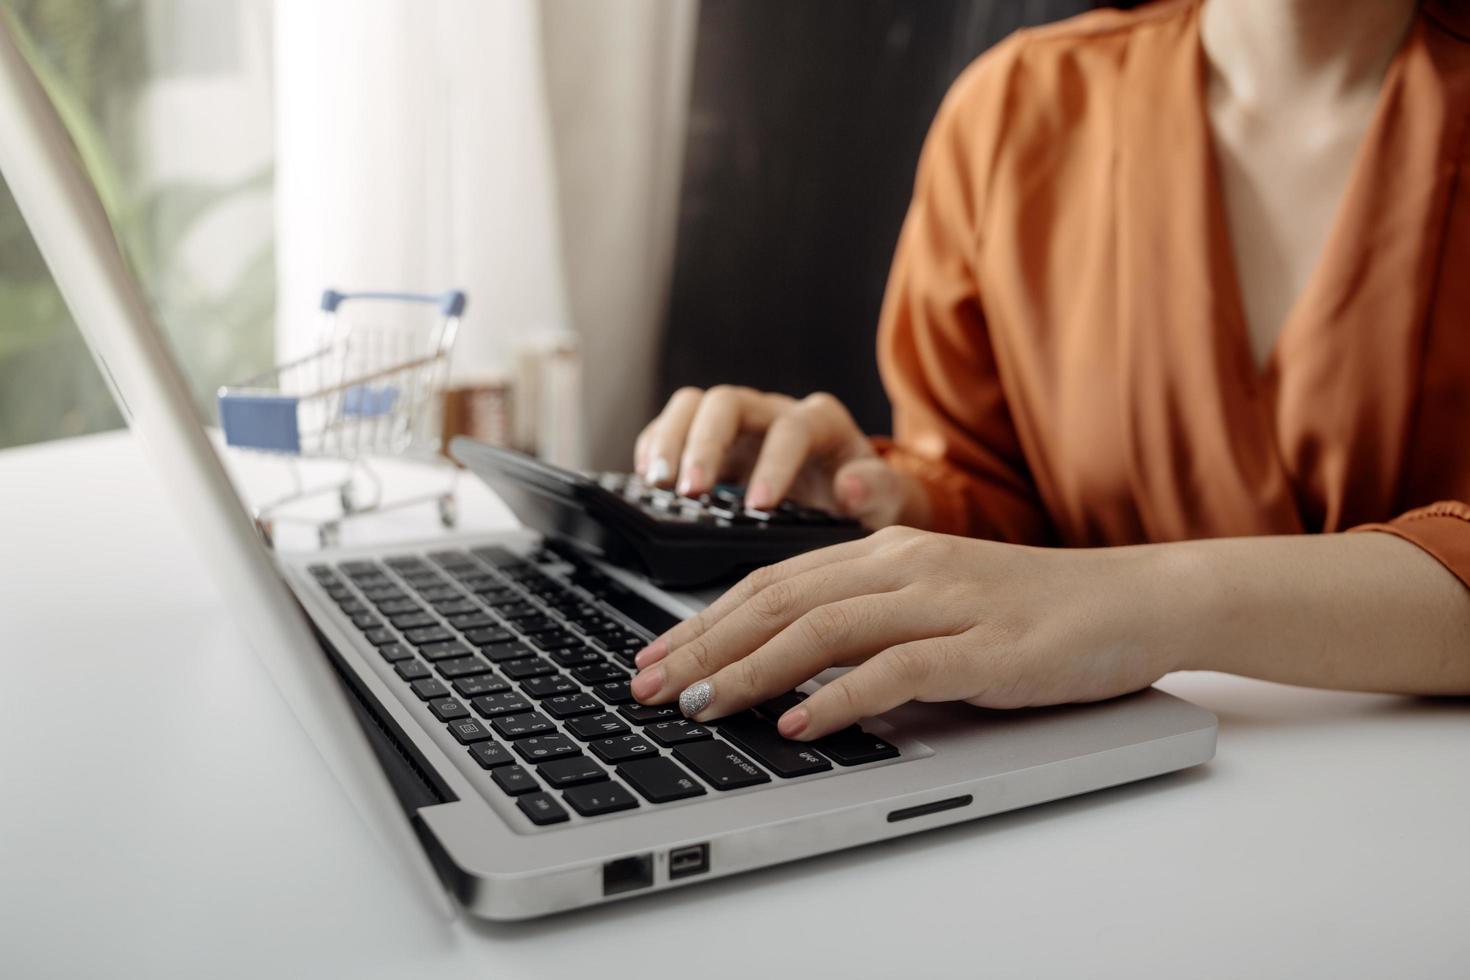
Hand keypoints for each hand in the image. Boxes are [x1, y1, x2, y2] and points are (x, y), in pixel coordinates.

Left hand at [629, 526, 1185, 739]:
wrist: (1134, 600)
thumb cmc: (1033, 609)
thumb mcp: (937, 600)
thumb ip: (870, 622)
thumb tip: (792, 669)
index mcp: (887, 551)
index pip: (774, 580)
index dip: (707, 618)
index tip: (658, 654)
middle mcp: (906, 566)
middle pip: (781, 601)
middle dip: (705, 646)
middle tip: (649, 685)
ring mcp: (946, 603)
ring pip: (824, 630)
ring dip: (751, 670)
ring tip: (700, 705)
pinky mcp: (984, 649)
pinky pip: (898, 670)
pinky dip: (841, 698)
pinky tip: (799, 723)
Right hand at [632, 385, 927, 528]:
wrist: (853, 497)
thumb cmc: (868, 498)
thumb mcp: (889, 501)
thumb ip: (879, 492)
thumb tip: (851, 487)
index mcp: (820, 422)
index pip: (791, 430)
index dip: (774, 464)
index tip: (759, 506)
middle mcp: (774, 412)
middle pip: (729, 403)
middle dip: (705, 444)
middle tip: (689, 490)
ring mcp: (739, 424)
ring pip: (694, 405)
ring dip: (670, 439)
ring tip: (657, 483)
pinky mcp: (711, 442)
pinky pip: (673, 425)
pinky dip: (656, 446)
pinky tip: (648, 478)